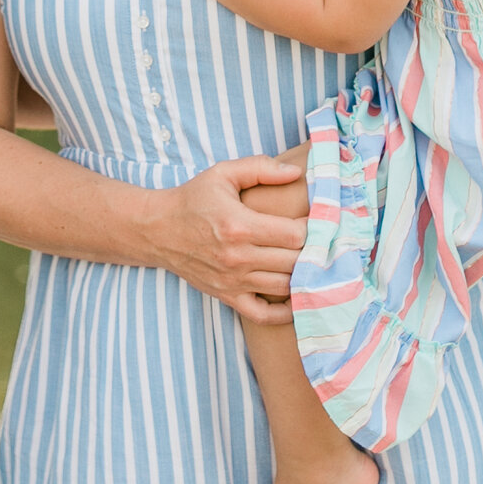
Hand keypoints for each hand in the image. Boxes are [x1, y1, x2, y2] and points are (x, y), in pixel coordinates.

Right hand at [147, 155, 307, 323]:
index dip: (315, 227)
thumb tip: (296, 172)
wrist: (157, 229)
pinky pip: (264, 315)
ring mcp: (232, 281)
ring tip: (314, 263)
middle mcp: (238, 257)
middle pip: (295, 261)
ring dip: (304, 276)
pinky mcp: (227, 296)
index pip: (295, 234)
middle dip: (315, 251)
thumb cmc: (193, 199)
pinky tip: (296, 297)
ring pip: (285, 287)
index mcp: (239, 225)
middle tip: (326, 242)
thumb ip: (261, 168)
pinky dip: (285, 312)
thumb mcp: (223, 174)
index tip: (322, 220)